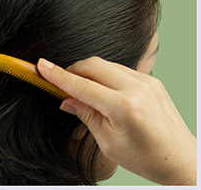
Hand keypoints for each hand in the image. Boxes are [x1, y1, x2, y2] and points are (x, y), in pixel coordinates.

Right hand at [37, 56, 195, 184]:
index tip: (42, 66)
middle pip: (93, 65)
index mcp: (123, 107)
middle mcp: (136, 87)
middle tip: (62, 80)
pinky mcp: (150, 79)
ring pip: (106, 65)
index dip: (58, 76)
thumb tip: (67, 100)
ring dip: (89, 72)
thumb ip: (86, 114)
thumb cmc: (145, 157)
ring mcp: (146, 80)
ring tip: (83, 88)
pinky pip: (120, 69)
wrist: (180, 158)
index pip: (82, 85)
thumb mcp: (108, 142)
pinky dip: (105, 75)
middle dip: (73, 69)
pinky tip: (102, 88)